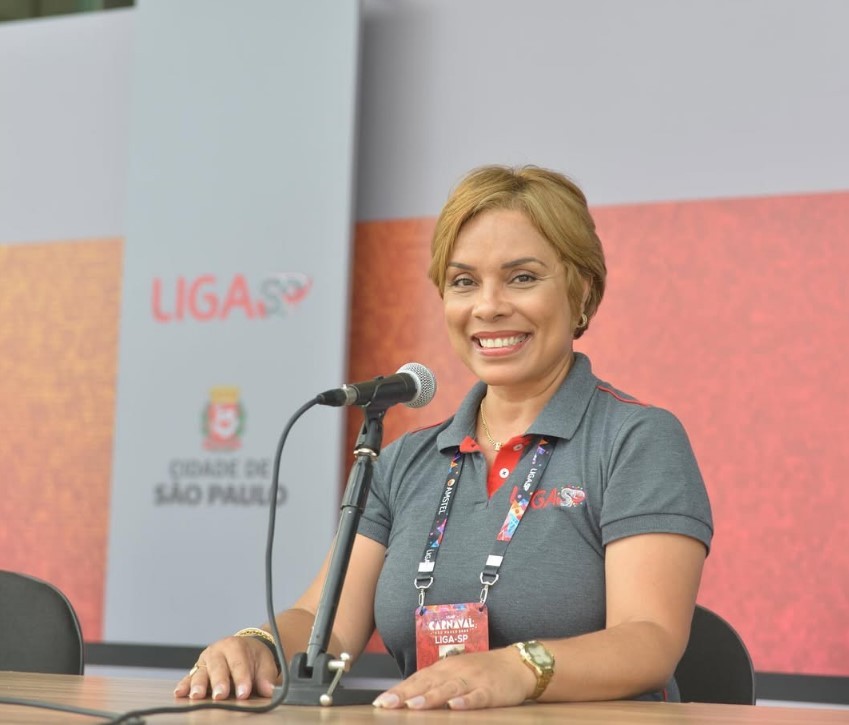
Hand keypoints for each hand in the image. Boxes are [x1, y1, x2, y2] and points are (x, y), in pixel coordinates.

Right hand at [173, 635, 278, 700]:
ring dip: (198, 685)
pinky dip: (184, 686)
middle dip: (219, 682)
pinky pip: (188, 678)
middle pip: (218, 667)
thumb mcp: (264, 663)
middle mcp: (218, 651)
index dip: (242, 678)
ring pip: (201, 672)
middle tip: (220, 696)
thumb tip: (268, 690)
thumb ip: (266, 677)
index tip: (244, 693)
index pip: (239, 663)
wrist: (245, 649)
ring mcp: (205, 661)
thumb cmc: (253, 657)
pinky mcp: (196, 670)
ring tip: (197, 696)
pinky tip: (179, 693)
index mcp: (235, 646)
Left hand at [372, 647, 535, 710]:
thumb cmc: (481, 670)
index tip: (380, 701)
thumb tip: (407, 696)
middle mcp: (455, 671)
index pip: (417, 679)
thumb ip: (434, 683)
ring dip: (430, 697)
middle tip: (386, 704)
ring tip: (413, 706)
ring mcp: (473, 680)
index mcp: (444, 668)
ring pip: (448, 689)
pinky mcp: (490, 690)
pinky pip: (476, 697)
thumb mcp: (455, 673)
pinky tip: (455, 706)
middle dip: (405, 694)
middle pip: (427, 683)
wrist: (516, 664)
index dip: (398, 690)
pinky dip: (466, 701)